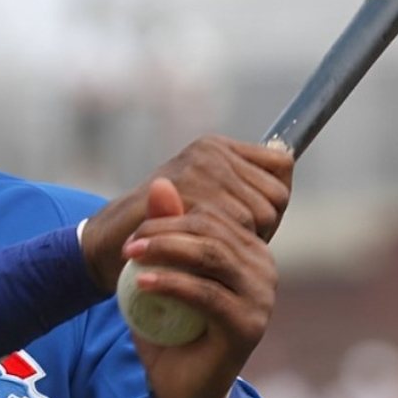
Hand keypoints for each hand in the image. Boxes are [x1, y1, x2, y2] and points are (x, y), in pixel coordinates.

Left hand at [77, 135, 292, 397]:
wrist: (177, 384)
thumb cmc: (169, 323)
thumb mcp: (161, 269)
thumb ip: (164, 228)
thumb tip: (161, 181)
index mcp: (248, 249)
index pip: (215, 212)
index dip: (171, 213)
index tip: (134, 227)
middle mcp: (263, 268)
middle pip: (213, 229)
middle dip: (164, 229)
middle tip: (128, 242)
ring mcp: (261, 297)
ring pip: (211, 255)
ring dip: (165, 249)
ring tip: (131, 255)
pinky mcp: (248, 325)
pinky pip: (206, 293)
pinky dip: (170, 283)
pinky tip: (142, 284)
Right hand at [81, 135, 291, 289]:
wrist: (111, 242)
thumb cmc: (164, 230)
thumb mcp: (207, 204)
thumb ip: (243, 191)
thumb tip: (286, 171)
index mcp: (217, 147)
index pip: (280, 166)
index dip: (271, 201)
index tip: (245, 222)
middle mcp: (210, 150)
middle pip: (275, 195)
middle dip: (260, 226)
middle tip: (221, 241)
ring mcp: (198, 167)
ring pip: (260, 214)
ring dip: (241, 240)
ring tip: (205, 245)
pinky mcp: (188, 188)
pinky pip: (238, 225)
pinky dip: (224, 245)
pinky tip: (199, 250)